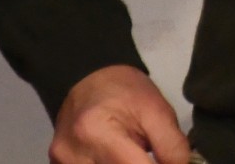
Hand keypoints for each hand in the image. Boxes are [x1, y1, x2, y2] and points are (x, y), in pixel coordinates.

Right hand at [52, 65, 189, 163]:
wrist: (88, 79)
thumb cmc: (125, 91)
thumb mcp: (157, 110)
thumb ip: (172, 147)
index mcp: (97, 133)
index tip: (169, 162)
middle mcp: (72, 154)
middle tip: (150, 156)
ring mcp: (62, 163)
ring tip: (134, 154)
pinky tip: (119, 158)